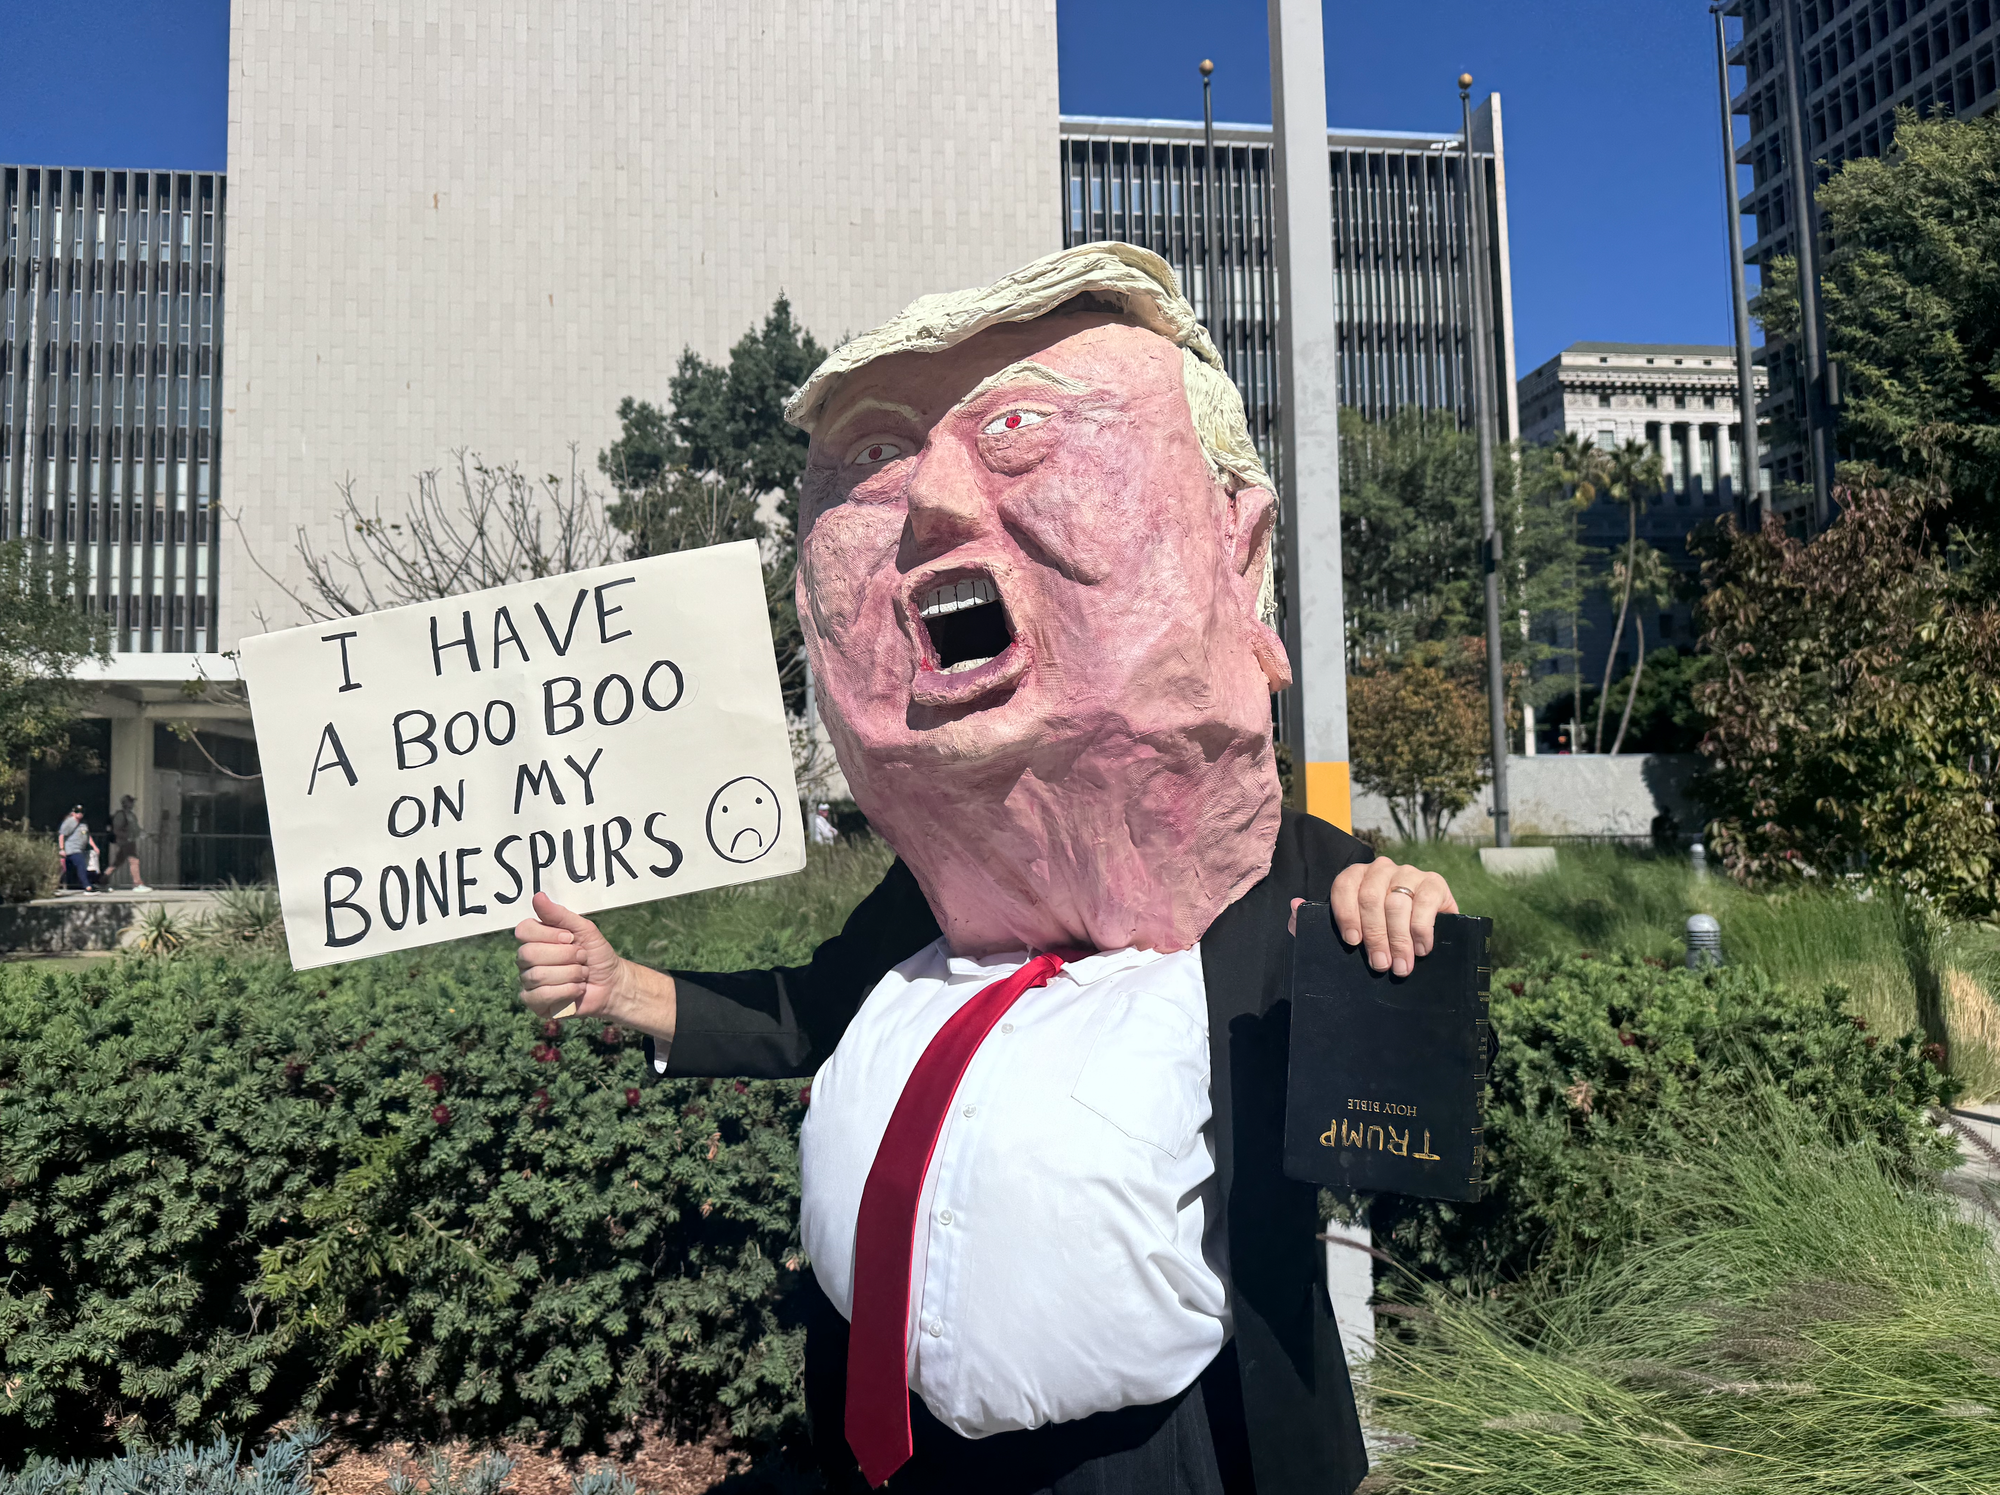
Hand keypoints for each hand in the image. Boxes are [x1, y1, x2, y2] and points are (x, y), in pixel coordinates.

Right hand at [514, 892, 628, 1020]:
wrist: (612, 984)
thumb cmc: (596, 954)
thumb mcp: (584, 929)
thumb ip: (560, 915)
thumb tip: (538, 896)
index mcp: (535, 938)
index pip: (523, 930)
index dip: (548, 935)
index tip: (570, 937)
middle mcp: (527, 959)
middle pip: (529, 954)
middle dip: (564, 956)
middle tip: (581, 957)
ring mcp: (528, 982)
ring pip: (537, 976)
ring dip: (570, 974)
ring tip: (582, 974)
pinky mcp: (535, 1003)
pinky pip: (540, 996)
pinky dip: (566, 991)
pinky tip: (577, 989)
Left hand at [1292, 859, 1458, 976]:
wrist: (1421, 935)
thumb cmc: (1377, 932)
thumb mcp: (1346, 930)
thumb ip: (1313, 921)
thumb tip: (1295, 905)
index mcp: (1356, 876)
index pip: (1344, 886)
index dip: (1346, 914)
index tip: (1351, 942)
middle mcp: (1381, 869)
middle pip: (1371, 898)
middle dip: (1375, 936)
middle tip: (1380, 965)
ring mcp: (1409, 873)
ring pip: (1397, 903)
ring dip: (1399, 940)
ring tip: (1401, 966)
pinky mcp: (1434, 883)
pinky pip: (1425, 903)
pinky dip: (1422, 929)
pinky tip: (1421, 949)